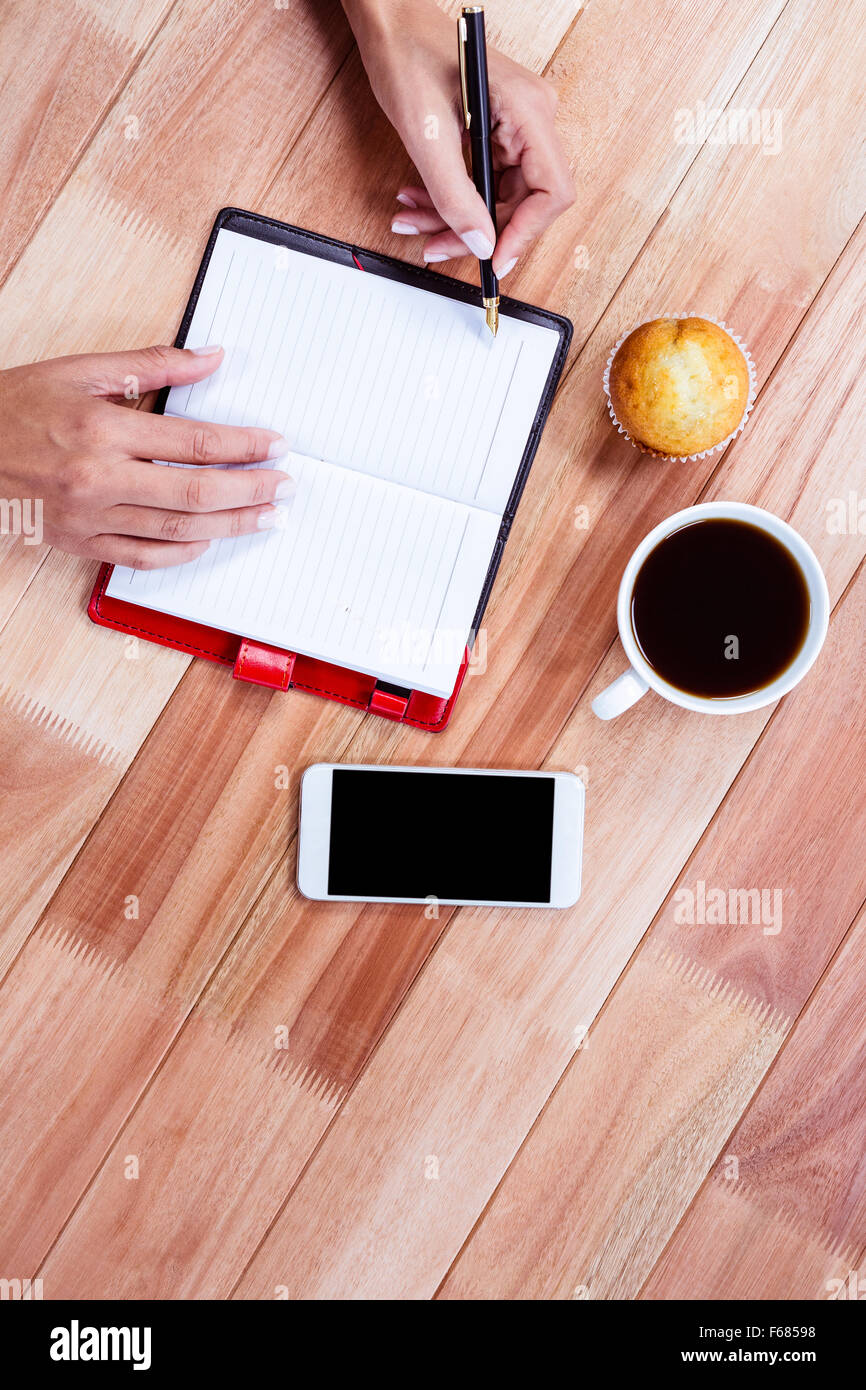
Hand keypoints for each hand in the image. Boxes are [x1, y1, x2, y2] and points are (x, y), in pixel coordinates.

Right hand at [0, 345, 294, 568]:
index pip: (196, 443)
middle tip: (285, 487)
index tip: (276, 445)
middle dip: (251, 491)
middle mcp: (100, 478)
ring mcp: (90, 517)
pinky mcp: (80, 543)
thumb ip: (152, 366)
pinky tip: (209, 540)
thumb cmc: (15, 406)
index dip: (245, 447)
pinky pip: (143, 558)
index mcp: (103, 429)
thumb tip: (212, 357)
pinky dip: (182, 552)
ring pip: (177, 531)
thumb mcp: (80, 370)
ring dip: (230, 526)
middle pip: (196, 493)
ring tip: (265, 518)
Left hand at [344, 0, 573, 274]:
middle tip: (435, 246)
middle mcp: (532, 120)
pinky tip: (419, 201)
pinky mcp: (495, 131)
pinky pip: (484, 180)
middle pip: (524, 201)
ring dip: (456, 217)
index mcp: (529, 112)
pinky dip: (451, 198)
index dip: (526, 233)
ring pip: (499, 196)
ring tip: (413, 220)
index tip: (494, 259)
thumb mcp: (428, 137)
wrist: (390, 22)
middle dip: (477, 230)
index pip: (552, 191)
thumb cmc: (409, 55)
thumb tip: (481, 244)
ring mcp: (516, 126)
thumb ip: (456, 197)